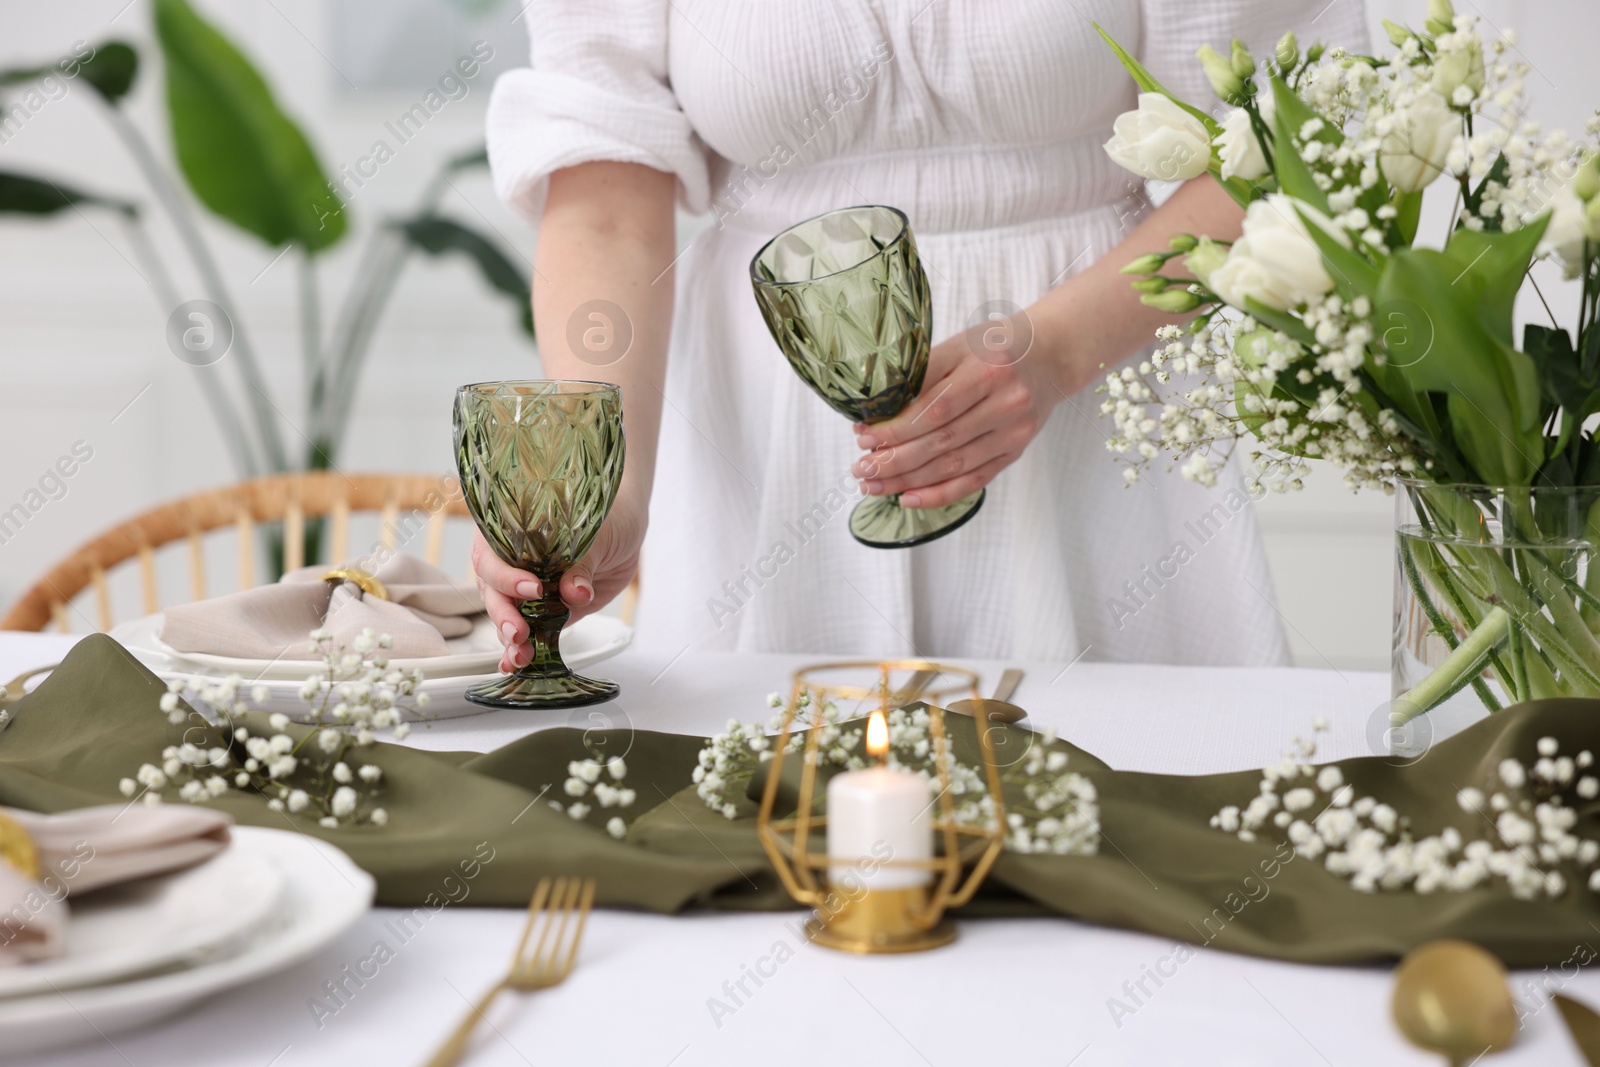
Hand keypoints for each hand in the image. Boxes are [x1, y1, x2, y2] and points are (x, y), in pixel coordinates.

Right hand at [472, 496, 646, 671]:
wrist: (625, 529)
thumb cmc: (605, 516)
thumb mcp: (595, 533)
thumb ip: (582, 563)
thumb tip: (575, 592)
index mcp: (511, 531)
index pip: (491, 555)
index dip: (506, 575)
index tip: (532, 588)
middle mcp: (512, 561)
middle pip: (493, 590)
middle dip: (504, 614)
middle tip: (519, 631)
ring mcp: (527, 588)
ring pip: (506, 614)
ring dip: (510, 637)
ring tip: (522, 654)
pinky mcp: (546, 610)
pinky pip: (530, 630)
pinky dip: (524, 648)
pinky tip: (518, 662)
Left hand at [851, 314, 1065, 507]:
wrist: (1049, 355)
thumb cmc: (995, 347)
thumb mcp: (959, 346)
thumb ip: (923, 376)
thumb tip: (877, 411)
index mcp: (990, 370)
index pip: (935, 410)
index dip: (896, 430)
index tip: (864, 438)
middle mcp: (1006, 404)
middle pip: (942, 442)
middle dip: (895, 460)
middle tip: (861, 468)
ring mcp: (1014, 433)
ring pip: (954, 466)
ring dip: (909, 481)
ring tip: (874, 485)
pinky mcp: (1015, 452)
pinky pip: (974, 481)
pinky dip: (939, 494)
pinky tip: (909, 498)